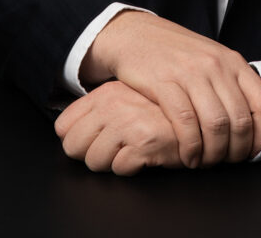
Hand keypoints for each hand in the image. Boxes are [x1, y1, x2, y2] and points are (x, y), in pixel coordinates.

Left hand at [55, 81, 181, 174]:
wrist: (198, 112)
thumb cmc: (160, 112)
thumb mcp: (125, 99)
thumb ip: (99, 110)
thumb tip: (66, 134)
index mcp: (105, 92)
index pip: (62, 127)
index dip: (78, 142)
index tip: (97, 141)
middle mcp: (113, 102)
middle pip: (72, 148)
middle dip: (92, 156)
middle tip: (116, 149)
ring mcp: (128, 119)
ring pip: (93, 161)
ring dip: (113, 164)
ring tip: (133, 151)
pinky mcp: (145, 139)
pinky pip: (119, 168)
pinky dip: (132, 169)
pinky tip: (146, 156)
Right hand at [80, 11, 260, 166]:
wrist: (136, 34)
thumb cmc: (176, 52)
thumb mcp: (211, 58)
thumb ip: (231, 84)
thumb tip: (250, 122)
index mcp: (232, 61)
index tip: (253, 152)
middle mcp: (215, 65)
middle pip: (239, 120)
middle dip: (235, 151)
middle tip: (226, 162)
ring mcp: (190, 73)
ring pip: (215, 125)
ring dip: (213, 153)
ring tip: (205, 162)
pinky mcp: (164, 82)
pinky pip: (185, 123)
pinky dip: (190, 147)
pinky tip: (187, 155)